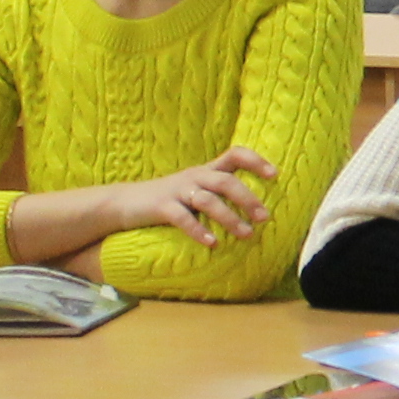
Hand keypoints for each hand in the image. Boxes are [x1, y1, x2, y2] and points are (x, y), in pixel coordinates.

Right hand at [112, 147, 276, 248]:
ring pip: (208, 200)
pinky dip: (199, 231)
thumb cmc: (168, 200)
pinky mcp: (161, 207)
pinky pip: (182, 218)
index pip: (234, 155)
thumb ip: (218, 193)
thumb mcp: (195, 190)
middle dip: (248, 198)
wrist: (123, 203)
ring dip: (230, 218)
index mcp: (206, 170)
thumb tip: (255, 208)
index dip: (255, 160)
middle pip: (226, 181)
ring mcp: (177, 191)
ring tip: (247, 235)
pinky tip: (212, 243)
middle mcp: (195, 177)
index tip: (274, 174)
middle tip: (265, 217)